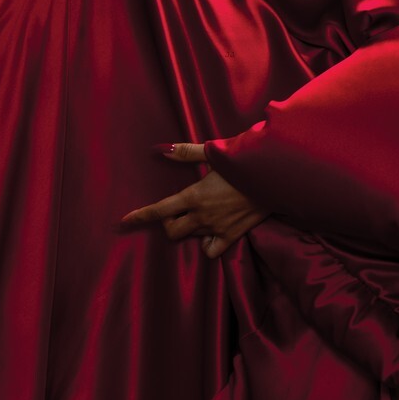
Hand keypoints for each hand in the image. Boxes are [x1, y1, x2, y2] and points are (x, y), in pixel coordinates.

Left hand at [120, 143, 267, 258]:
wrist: (274, 176)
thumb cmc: (244, 161)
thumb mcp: (214, 152)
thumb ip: (185, 153)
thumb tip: (160, 149)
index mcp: (193, 196)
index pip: (159, 210)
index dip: (139, 217)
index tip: (123, 223)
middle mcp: (202, 216)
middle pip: (172, 231)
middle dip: (168, 222)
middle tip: (176, 211)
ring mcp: (217, 228)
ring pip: (191, 237)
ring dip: (189, 228)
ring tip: (198, 214)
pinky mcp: (233, 236)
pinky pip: (211, 250)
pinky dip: (208, 243)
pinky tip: (212, 231)